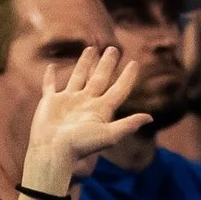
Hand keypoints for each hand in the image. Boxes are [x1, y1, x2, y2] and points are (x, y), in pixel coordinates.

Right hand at [21, 46, 146, 199]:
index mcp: (101, 110)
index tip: (135, 63)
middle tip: (114, 49)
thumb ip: (128, 125)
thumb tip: (151, 117)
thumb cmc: (81, 145)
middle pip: (100, 79)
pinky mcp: (50, 102)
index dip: (127, 77)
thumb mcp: (109, 135)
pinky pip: (50, 85)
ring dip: (85, 64)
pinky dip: (49, 77)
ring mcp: (68, 102)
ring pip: (78, 77)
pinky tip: (51, 67)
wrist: (53, 151)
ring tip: (91, 49)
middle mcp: (86, 103)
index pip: (118, 90)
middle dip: (107, 64)